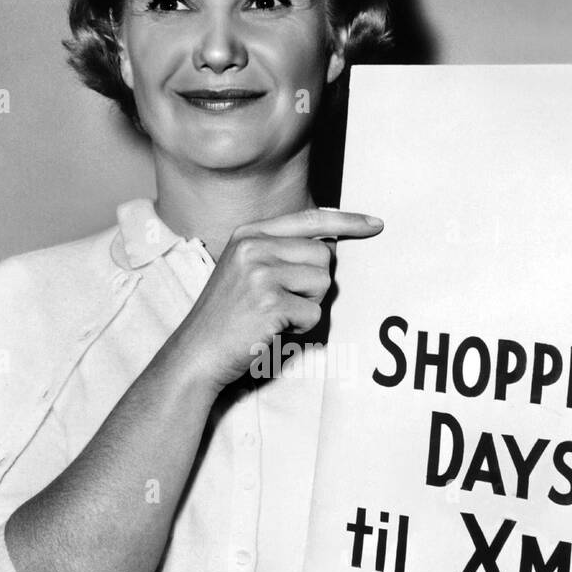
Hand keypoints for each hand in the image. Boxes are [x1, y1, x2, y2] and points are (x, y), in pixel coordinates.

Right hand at [171, 206, 382, 392]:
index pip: (309, 219)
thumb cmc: (227, 318)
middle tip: (282, 302)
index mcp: (248, 234)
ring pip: (323, 283)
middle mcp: (254, 247)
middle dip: (315, 284)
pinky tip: (272, 329)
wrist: (196, 353)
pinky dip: (300, 328)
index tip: (374, 224)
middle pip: (324, 255)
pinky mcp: (270, 303)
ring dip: (308, 306)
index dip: (347, 221)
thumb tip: (330, 246)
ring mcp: (260, 273)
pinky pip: (314, 313)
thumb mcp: (244, 270)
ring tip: (274, 316)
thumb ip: (279, 252)